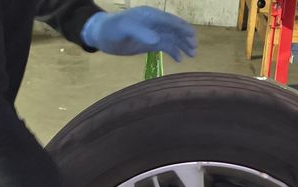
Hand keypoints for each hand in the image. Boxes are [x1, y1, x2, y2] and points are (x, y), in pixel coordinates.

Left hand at [81, 7, 196, 60]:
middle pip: (174, 29)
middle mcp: (154, 23)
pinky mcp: (149, 43)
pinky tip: (179, 59)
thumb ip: (140, 33)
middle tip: (194, 50)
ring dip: (182, 45)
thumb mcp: (125, 29)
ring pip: (171, 38)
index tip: (192, 36)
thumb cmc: (113, 29)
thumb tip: (156, 40)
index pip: (170, 21)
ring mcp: (152, 33)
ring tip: (191, 55)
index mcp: (151, 16)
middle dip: (185, 38)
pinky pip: (165, 46)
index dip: (182, 28)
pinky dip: (173, 51)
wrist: (103, 35)